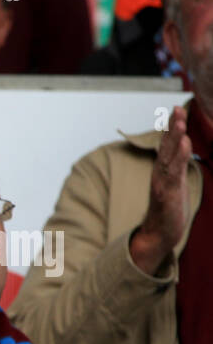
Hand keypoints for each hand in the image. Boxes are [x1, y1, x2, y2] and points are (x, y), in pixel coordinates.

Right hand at [131, 105, 191, 273]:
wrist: (158, 234)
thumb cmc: (169, 210)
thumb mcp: (175, 184)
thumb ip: (177, 167)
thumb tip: (182, 150)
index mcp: (163, 171)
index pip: (167, 145)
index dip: (171, 127)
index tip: (176, 109)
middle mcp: (160, 174)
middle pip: (166, 147)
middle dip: (172, 127)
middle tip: (177, 109)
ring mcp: (162, 183)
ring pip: (168, 157)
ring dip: (174, 139)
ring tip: (180, 123)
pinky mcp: (168, 193)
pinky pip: (174, 172)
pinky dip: (179, 157)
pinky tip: (185, 144)